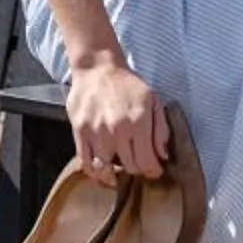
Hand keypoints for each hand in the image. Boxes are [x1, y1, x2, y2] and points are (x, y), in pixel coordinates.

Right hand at [66, 53, 165, 183]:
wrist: (97, 67)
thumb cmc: (127, 84)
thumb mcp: (153, 101)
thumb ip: (161, 130)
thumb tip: (163, 156)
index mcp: (138, 122)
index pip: (147, 162)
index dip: (153, 171)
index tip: (154, 170)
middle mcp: (117, 130)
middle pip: (129, 167)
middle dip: (137, 169)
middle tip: (137, 164)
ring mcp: (96, 132)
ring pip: (106, 170)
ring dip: (114, 175)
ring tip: (118, 174)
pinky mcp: (80, 132)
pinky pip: (85, 162)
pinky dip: (94, 172)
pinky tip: (100, 171)